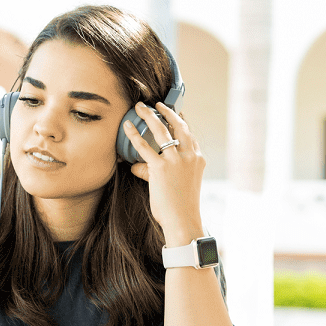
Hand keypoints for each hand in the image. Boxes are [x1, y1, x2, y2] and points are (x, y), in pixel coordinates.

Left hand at [122, 102, 207, 246]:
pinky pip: (144, 147)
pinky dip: (134, 135)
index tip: (172, 112)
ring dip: (149, 116)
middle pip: (178, 126)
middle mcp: (190, 156)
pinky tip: (127, 127)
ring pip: (161, 131)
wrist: (183, 221)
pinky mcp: (161, 168)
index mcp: (198, 159)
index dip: (180, 120)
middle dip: (166, 111)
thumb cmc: (180, 206)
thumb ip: (158, 171)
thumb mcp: (179, 184)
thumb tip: (137, 166)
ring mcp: (176, 161)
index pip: (189, 134)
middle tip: (156, 104)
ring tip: (139, 107)